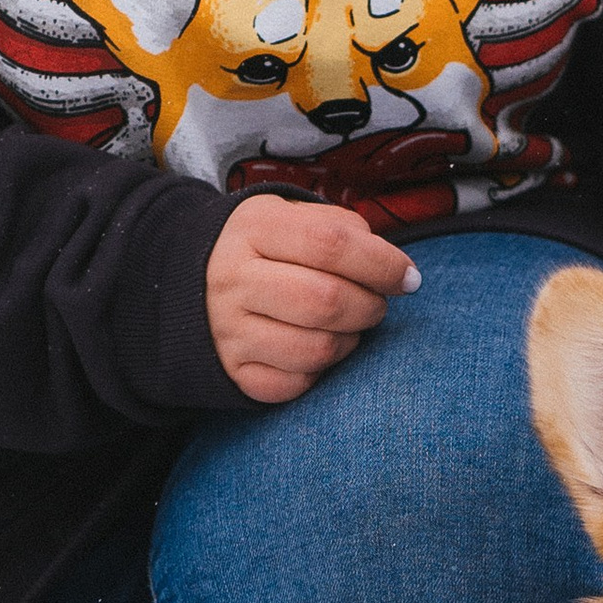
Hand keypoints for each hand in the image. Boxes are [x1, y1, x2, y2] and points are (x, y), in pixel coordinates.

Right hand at [205, 198, 418, 402]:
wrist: (194, 283)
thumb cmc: (266, 249)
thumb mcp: (293, 217)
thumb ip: (343, 231)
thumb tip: (394, 270)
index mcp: (254, 229)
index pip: (332, 244)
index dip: (382, 264)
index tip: (408, 278)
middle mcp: (234, 279)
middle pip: (327, 301)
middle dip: (370, 307)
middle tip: (375, 304)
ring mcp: (229, 329)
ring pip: (317, 349)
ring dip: (349, 341)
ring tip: (346, 325)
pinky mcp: (232, 370)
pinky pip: (295, 384)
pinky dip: (319, 371)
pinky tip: (315, 347)